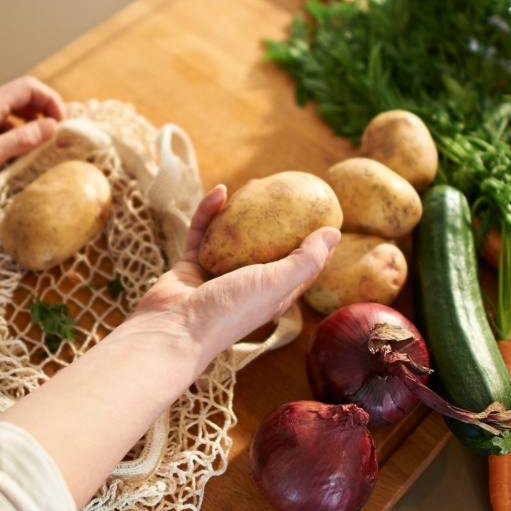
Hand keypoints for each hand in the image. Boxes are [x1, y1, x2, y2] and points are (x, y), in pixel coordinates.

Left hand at [0, 76, 66, 204]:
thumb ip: (22, 139)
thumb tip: (51, 126)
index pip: (30, 87)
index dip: (51, 101)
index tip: (61, 124)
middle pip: (22, 97)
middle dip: (43, 112)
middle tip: (55, 135)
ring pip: (10, 113)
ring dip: (28, 126)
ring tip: (38, 148)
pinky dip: (12, 136)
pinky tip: (12, 158)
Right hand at [122, 185, 339, 372]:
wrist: (176, 327)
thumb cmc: (231, 310)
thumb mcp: (278, 283)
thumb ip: (306, 260)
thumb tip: (335, 233)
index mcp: (273, 292)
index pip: (300, 265)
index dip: (313, 241)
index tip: (321, 212)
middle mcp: (248, 282)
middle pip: (265, 245)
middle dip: (276, 218)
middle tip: (285, 190)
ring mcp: (218, 273)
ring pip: (232, 235)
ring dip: (242, 210)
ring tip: (254, 183)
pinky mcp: (192, 264)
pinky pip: (202, 232)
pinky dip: (209, 212)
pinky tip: (219, 190)